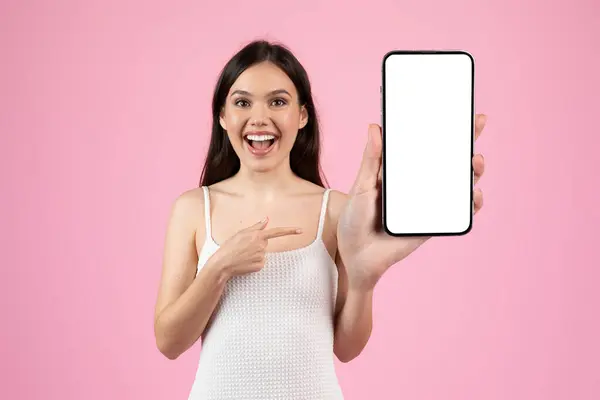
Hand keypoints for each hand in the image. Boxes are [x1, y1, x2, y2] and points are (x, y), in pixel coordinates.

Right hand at [210, 217, 301, 277]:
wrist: (222, 263)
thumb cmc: (229, 247)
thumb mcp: (241, 233)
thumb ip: (256, 226)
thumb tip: (266, 219)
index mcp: (257, 235)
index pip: (277, 232)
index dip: (290, 231)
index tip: (301, 230)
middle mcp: (261, 246)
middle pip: (265, 243)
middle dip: (256, 244)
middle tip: (243, 247)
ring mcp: (261, 256)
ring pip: (262, 253)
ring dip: (254, 254)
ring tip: (242, 255)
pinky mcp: (260, 266)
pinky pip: (260, 262)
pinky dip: (253, 262)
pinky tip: (245, 262)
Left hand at [337, 114, 487, 290]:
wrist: (355, 256)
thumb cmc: (353, 220)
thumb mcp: (361, 187)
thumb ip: (371, 160)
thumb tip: (374, 127)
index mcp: (399, 171)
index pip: (424, 144)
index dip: (441, 127)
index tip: (456, 108)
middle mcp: (416, 185)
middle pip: (447, 160)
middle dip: (466, 142)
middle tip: (477, 124)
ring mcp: (427, 204)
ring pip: (457, 184)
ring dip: (472, 172)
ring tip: (476, 161)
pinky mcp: (432, 223)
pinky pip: (456, 213)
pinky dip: (470, 204)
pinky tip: (474, 195)